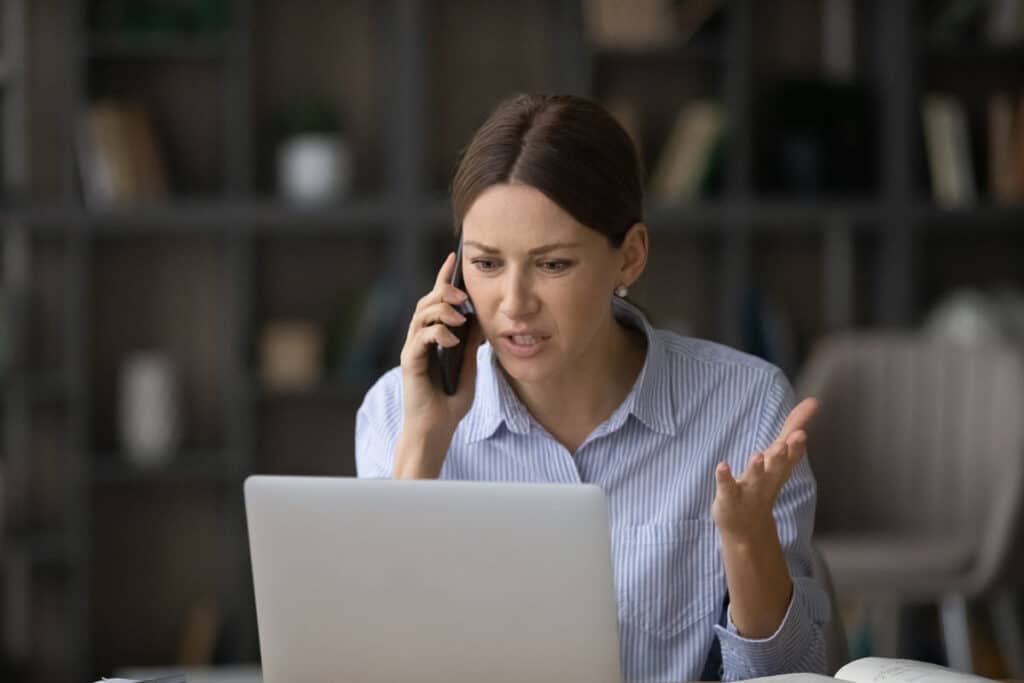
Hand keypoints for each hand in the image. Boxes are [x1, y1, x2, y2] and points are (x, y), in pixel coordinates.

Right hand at [397, 251, 482, 452]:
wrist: (438, 428)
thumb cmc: (452, 399)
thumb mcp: (468, 365)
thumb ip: (470, 342)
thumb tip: (478, 317)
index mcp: (435, 336)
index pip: (437, 301)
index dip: (444, 278)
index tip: (453, 257)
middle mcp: (420, 339)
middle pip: (427, 303)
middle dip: (444, 293)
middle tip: (463, 295)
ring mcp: (413, 350)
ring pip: (421, 316)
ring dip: (441, 311)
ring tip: (459, 316)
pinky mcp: (410, 363)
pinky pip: (419, 339)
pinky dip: (436, 334)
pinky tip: (451, 340)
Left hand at [711, 397, 818, 541]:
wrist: (748, 530)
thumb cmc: (764, 483)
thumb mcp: (780, 456)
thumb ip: (793, 427)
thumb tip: (812, 401)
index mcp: (779, 468)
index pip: (792, 453)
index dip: (798, 442)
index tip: (804, 429)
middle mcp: (768, 479)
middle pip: (778, 466)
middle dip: (784, 454)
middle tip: (791, 440)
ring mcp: (749, 490)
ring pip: (755, 478)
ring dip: (757, 467)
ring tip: (757, 455)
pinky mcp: (729, 498)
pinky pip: (727, 487)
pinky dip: (724, 477)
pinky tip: (722, 465)